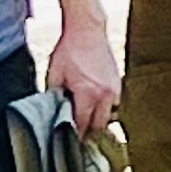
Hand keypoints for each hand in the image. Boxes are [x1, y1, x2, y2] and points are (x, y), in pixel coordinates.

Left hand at [47, 18, 121, 135]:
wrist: (87, 29)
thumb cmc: (68, 49)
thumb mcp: (54, 73)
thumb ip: (54, 95)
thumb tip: (53, 111)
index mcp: (87, 93)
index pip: (82, 124)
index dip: (74, 135)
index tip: (68, 142)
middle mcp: (104, 94)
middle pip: (98, 126)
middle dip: (88, 133)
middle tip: (78, 139)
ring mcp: (114, 88)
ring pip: (109, 116)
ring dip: (99, 121)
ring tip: (87, 124)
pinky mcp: (117, 82)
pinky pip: (115, 104)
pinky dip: (106, 109)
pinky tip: (96, 107)